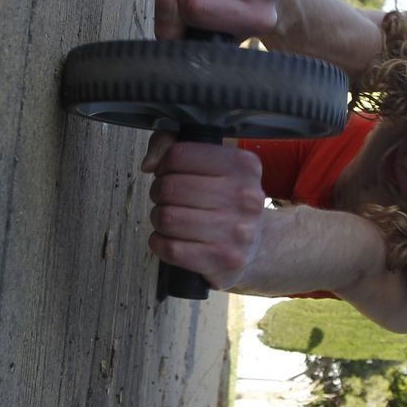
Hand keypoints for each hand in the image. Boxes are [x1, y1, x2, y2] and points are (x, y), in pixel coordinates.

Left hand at [141, 133, 265, 288]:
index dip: (164, 164)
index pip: (179, 155)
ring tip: (169, 218)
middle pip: (169, 187)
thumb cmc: (227, 202)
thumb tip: (150, 163)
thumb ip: (174, 146)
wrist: (257, 247)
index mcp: (244, 166)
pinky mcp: (222, 260)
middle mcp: (245, 197)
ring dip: (159, 218)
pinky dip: (159, 242)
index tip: (168, 173)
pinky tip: (170, 238)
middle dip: (159, 192)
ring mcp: (236, 231)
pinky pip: (170, 248)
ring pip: (167, 218)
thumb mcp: (213, 165)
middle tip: (166, 198)